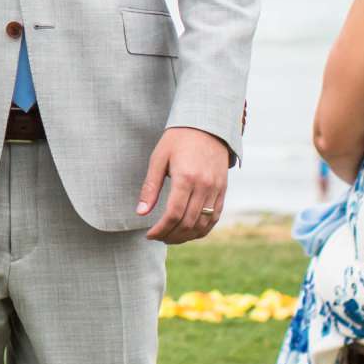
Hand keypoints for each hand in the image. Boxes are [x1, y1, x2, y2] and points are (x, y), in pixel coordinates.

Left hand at [138, 126, 230, 243]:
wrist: (207, 125)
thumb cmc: (178, 140)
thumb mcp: (158, 159)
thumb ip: (150, 187)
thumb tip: (140, 213)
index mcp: (186, 177)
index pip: (173, 214)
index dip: (160, 229)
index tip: (149, 235)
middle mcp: (204, 186)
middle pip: (188, 223)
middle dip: (171, 236)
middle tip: (158, 238)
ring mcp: (216, 189)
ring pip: (203, 224)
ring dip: (186, 236)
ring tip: (171, 237)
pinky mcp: (223, 190)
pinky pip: (215, 217)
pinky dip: (202, 230)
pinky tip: (189, 232)